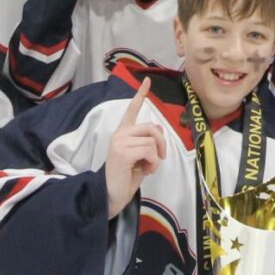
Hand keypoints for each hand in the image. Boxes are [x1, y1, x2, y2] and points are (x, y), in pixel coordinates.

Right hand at [105, 79, 166, 217]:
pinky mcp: (121, 151)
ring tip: (148, 167)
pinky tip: (146, 171)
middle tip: (160, 158)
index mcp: (123, 133)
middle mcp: (119, 134)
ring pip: (152, 140)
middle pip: (152, 127)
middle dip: (162, 143)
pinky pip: (149, 150)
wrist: (111, 195)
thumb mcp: (142, 157)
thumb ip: (148, 142)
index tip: (147, 80)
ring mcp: (119, 142)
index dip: (140, 94)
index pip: (132, 110)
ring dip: (156, 157)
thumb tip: (159, 130)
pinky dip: (153, 162)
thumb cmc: (126, 178)